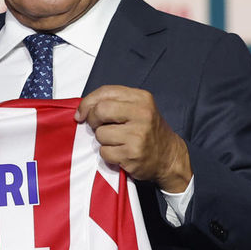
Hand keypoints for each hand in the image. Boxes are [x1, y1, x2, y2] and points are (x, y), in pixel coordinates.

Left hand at [75, 85, 191, 192]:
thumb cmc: (148, 131)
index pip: (105, 92)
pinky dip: (108, 155)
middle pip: (100, 110)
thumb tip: (82, 110)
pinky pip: (104, 152)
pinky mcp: (132, 154)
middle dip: (92, 120)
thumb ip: (114, 103)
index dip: (87, 103)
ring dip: (102, 140)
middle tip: (98, 127)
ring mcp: (138, 135)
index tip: (81, 113)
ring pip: (100, 134)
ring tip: (117, 142)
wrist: (169, 157)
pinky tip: (120, 153)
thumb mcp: (138, 108)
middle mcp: (142, 114)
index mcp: (141, 98)